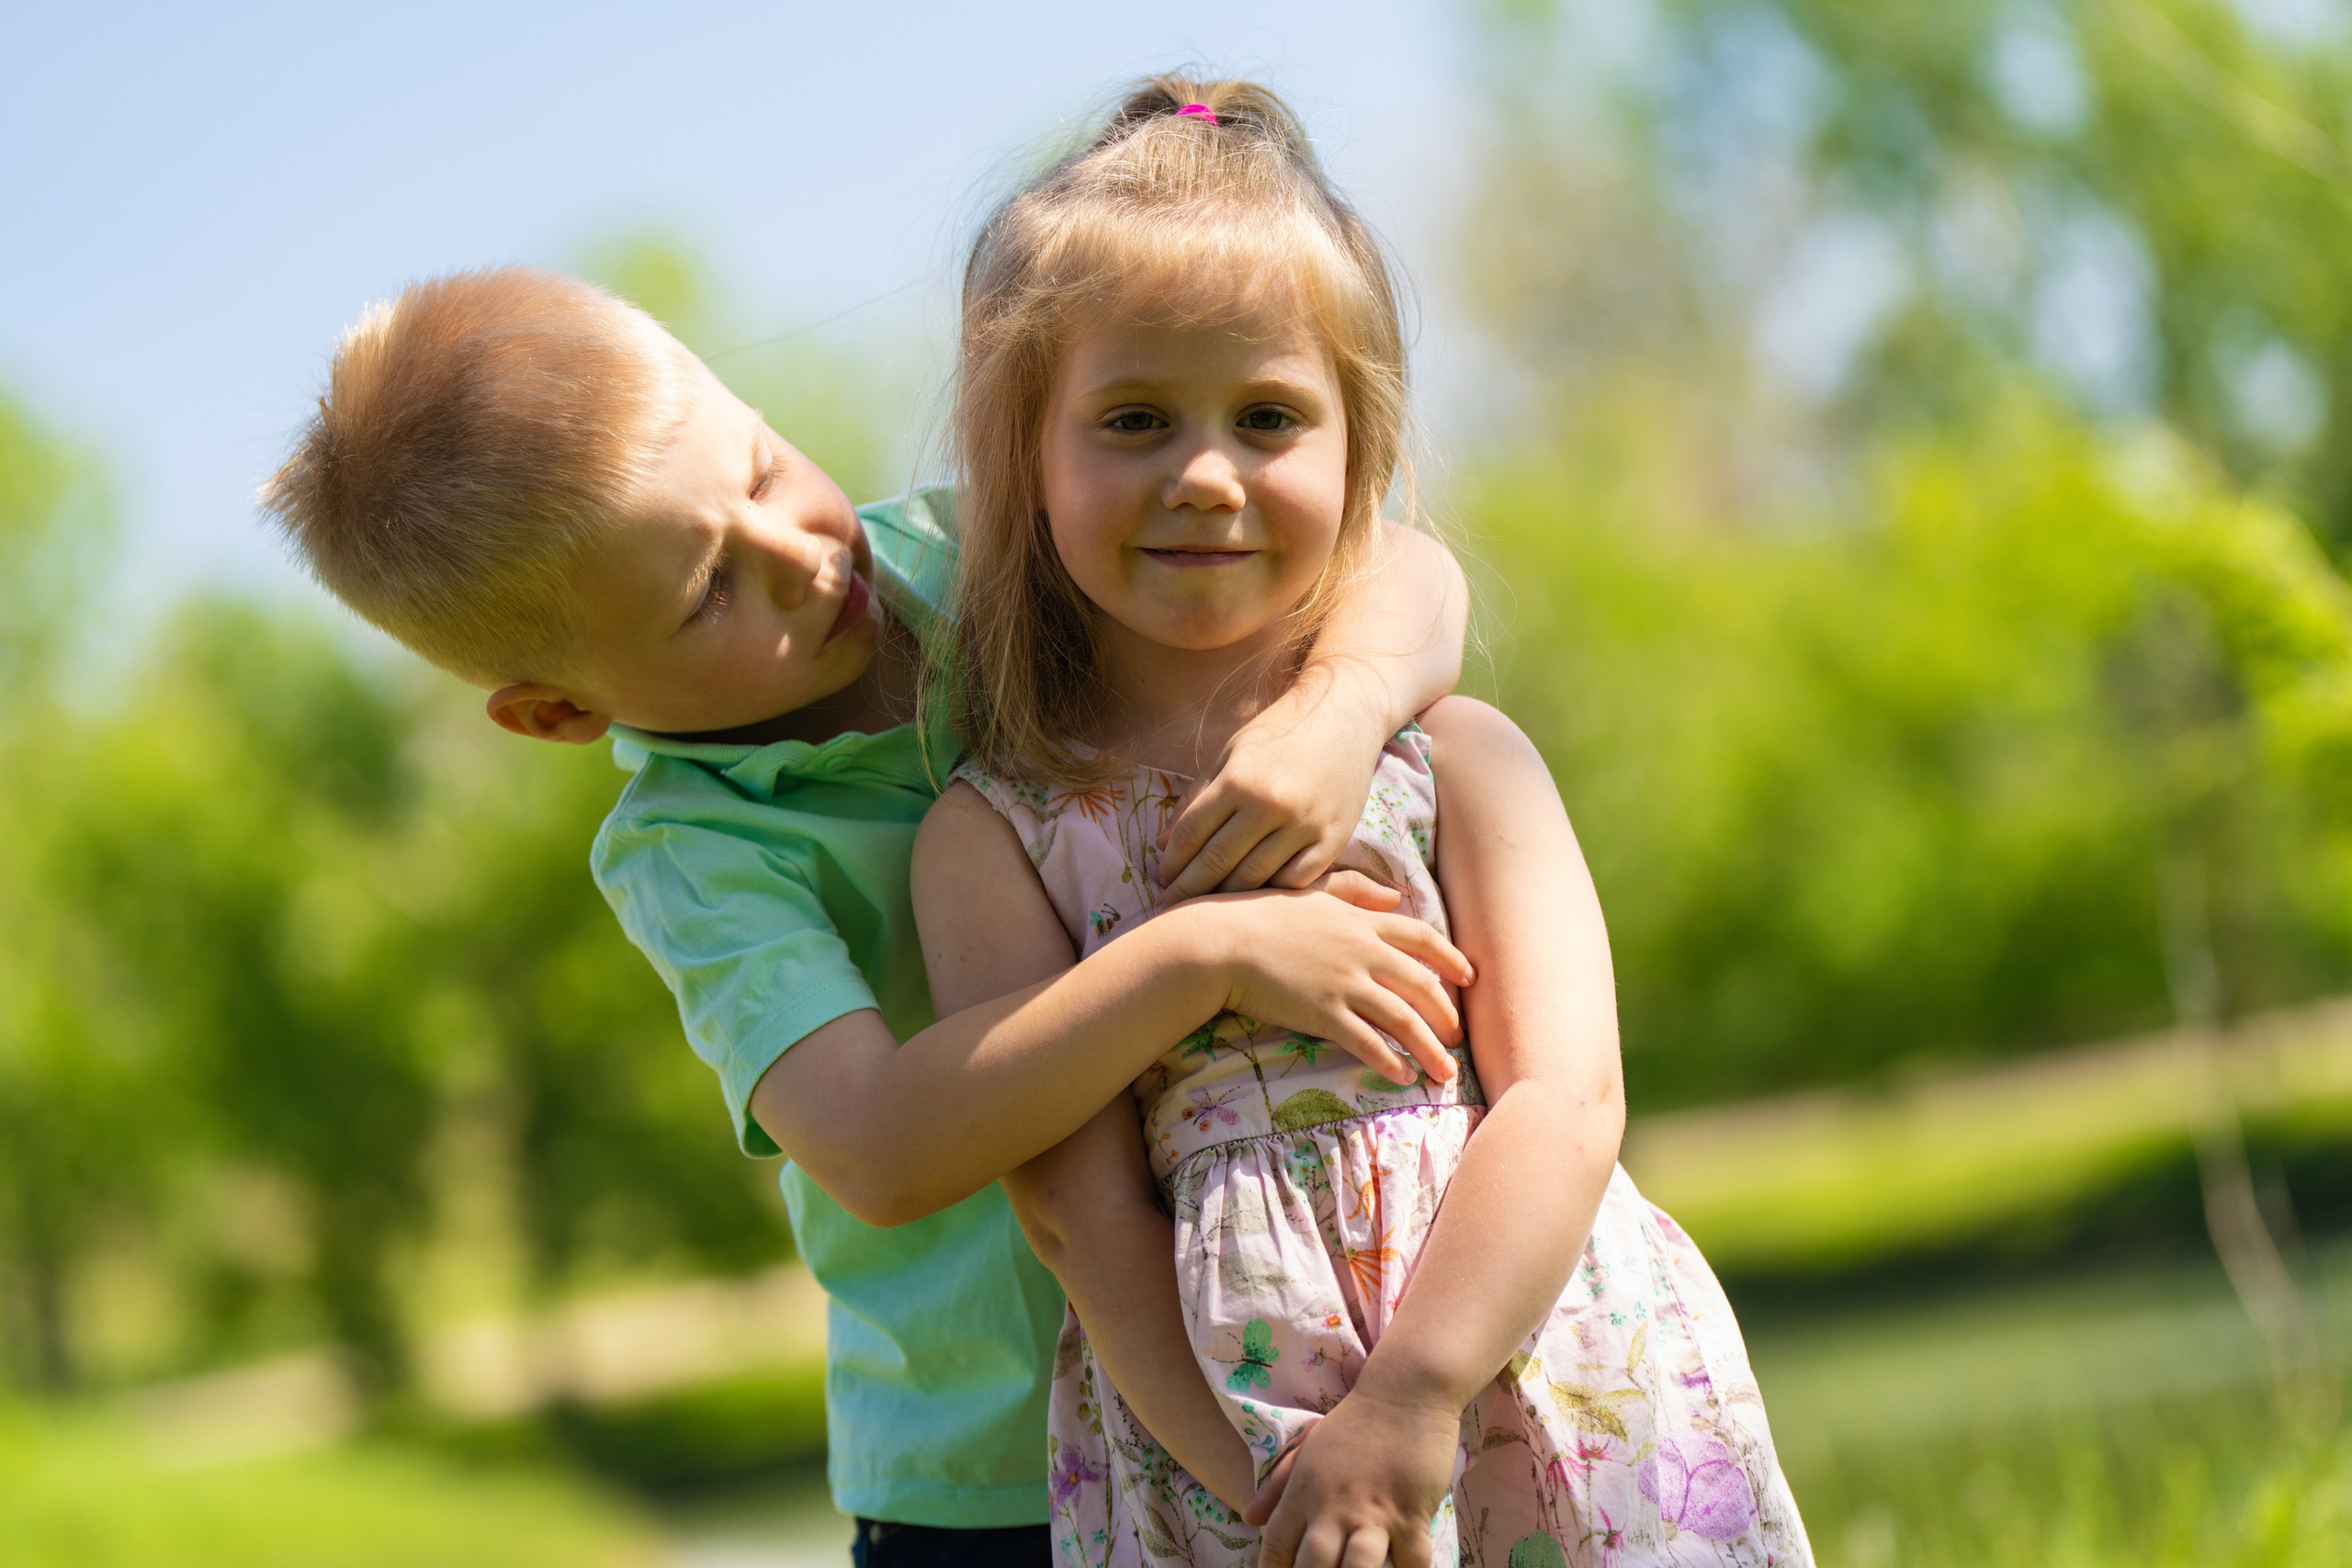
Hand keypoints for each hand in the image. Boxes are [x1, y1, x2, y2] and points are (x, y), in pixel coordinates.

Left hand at [1158, 666, 1391, 897]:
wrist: (1345, 713)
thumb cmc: (1280, 732)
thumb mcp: (1230, 754)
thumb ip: (1196, 798)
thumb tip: (1162, 844)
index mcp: (1238, 780)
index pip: (1191, 835)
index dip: (1170, 863)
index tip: (1160, 880)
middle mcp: (1269, 805)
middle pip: (1217, 862)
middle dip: (1187, 890)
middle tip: (1168, 908)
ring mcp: (1304, 824)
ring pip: (1254, 878)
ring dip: (1224, 899)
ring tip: (1206, 911)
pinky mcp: (1334, 838)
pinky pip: (1295, 882)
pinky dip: (1271, 894)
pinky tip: (1253, 899)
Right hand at [1184, 871, 1467, 1085]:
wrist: (1221, 942)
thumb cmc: (1260, 913)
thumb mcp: (1314, 889)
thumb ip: (1356, 889)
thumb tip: (1395, 895)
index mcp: (1362, 920)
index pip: (1421, 937)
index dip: (1451, 958)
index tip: (1470, 976)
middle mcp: (1363, 951)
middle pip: (1422, 984)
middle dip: (1447, 1014)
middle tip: (1458, 1036)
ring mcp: (1345, 983)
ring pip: (1404, 1019)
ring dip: (1430, 1049)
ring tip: (1445, 1072)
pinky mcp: (1325, 1014)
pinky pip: (1369, 1043)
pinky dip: (1391, 1061)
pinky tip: (1403, 1076)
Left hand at [1245, 1388, 1459, 1567]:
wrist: (1404, 1391)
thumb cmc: (1355, 1422)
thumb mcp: (1307, 1447)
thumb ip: (1277, 1485)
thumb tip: (1247, 1517)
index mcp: (1303, 1491)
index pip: (1275, 1547)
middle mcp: (1333, 1507)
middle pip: (1312, 1567)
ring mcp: (1373, 1513)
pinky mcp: (1412, 1514)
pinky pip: (1412, 1562)